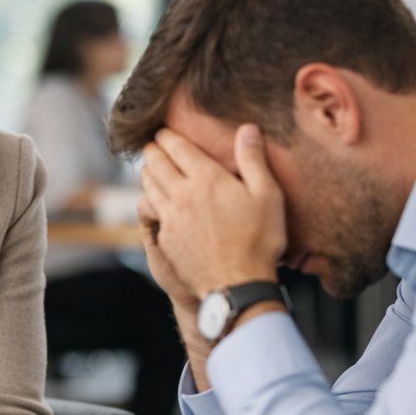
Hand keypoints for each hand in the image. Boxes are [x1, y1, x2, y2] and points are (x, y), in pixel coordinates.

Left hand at [140, 123, 286, 298]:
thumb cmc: (259, 241)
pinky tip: (155, 202)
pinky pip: (150, 211)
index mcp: (206, 178)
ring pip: (148, 186)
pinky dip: (149, 200)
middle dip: (152, 150)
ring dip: (148, 173)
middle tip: (152, 145)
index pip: (177, 147)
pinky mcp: (165, 238)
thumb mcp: (267, 196)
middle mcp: (182, 194)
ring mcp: (170, 218)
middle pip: (155, 163)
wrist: (237, 285)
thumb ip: (254, 159)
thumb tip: (247, 129)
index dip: (167, 136)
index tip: (164, 131)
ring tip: (150, 169)